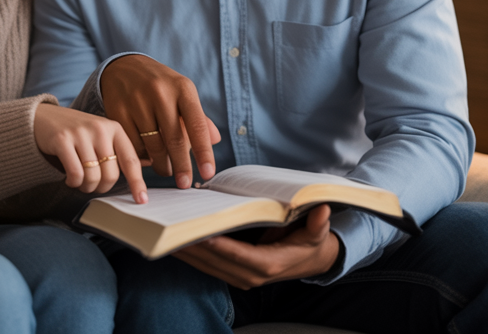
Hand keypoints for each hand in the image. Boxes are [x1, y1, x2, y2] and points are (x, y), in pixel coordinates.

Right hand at [33, 103, 147, 203]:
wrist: (43, 117)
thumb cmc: (76, 132)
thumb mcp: (101, 135)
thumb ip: (119, 150)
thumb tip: (147, 165)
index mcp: (114, 128)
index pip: (131, 160)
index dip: (137, 182)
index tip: (142, 200)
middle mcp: (100, 128)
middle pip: (111, 175)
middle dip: (102, 187)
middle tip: (92, 185)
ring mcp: (80, 133)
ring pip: (93, 177)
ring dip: (86, 187)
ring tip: (80, 182)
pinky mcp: (62, 139)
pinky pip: (75, 174)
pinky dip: (73, 183)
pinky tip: (69, 179)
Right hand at [101, 54, 220, 187]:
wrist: (123, 67)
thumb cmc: (161, 86)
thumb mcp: (182, 93)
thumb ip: (198, 117)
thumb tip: (215, 140)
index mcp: (182, 88)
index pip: (197, 125)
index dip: (204, 152)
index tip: (208, 173)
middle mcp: (160, 92)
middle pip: (174, 140)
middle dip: (181, 166)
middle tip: (184, 184)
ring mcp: (137, 101)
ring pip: (153, 146)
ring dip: (161, 164)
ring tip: (166, 168)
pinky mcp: (118, 111)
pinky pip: (133, 145)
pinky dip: (142, 157)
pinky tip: (147, 157)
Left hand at [171, 205, 340, 288]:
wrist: (310, 261)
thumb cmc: (310, 243)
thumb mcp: (317, 232)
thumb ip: (317, 224)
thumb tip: (322, 210)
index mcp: (270, 263)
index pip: (240, 256)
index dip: (220, 248)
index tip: (201, 236)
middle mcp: (252, 275)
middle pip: (216, 262)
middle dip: (193, 248)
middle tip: (171, 232)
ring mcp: (240, 276)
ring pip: (207, 266)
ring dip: (186, 253)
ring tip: (165, 236)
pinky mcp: (233, 273)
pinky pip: (208, 265)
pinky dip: (191, 255)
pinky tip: (175, 241)